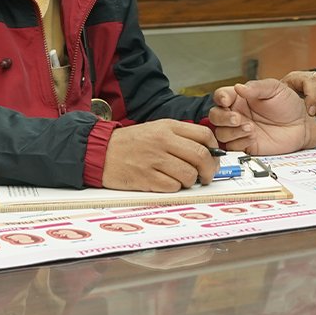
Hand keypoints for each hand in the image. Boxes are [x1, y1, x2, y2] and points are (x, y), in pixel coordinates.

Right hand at [100, 120, 218, 190]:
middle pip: (201, 156)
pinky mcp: (145, 178)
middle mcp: (163, 141)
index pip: (204, 135)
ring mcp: (154, 160)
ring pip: (189, 174)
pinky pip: (172, 187)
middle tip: (206, 176)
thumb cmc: (131, 142)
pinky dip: (174, 188)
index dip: (214, 149)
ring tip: (183, 179)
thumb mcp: (156, 129)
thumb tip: (207, 150)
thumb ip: (180, 136)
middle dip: (209, 170)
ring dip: (191, 181)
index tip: (214, 157)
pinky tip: (167, 182)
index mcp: (168, 127)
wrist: (101, 151)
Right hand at [207, 78, 312, 154]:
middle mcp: (236, 113)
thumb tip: (239, 87)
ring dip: (232, 131)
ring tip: (250, 128)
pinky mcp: (246, 145)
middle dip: (223, 118)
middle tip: (237, 118)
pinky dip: (240, 142)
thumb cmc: (288, 104)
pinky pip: (232, 146)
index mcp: (240, 97)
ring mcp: (239, 130)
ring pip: (221, 133)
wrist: (302, 124)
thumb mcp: (275, 88)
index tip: (227, 100)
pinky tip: (253, 137)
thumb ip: (256, 87)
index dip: (220, 98)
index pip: (220, 96)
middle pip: (215, 116)